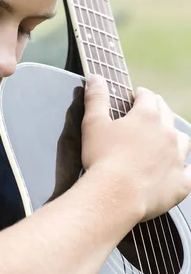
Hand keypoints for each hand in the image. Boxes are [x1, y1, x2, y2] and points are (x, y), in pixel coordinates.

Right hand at [81, 74, 190, 221]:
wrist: (116, 195)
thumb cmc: (102, 159)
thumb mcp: (92, 123)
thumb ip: (96, 98)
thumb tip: (95, 78)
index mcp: (146, 116)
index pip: (148, 97)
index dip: (141, 94)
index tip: (137, 95)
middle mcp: (167, 133)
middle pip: (167, 114)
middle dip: (159, 110)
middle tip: (151, 112)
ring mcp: (178, 158)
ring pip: (183, 140)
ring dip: (175, 137)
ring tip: (166, 139)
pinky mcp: (181, 183)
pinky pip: (189, 172)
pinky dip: (184, 169)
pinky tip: (177, 170)